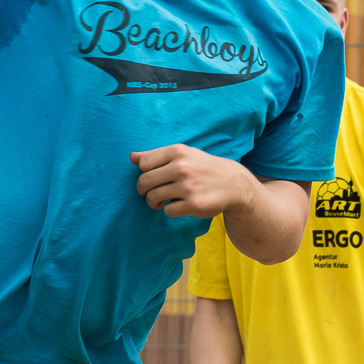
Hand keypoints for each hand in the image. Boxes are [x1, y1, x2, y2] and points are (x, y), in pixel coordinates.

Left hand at [131, 145, 257, 218]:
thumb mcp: (182, 155)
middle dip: (144, 190)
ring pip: (153, 197)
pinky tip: (179, 205)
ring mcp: (188, 187)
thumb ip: (156, 156)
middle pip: (144, 182)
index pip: (143, 164)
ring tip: (162, 201)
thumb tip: (131, 157)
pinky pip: (167, 211)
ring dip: (154, 202)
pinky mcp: (193, 205)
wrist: (233, 184)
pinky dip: (170, 210)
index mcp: (178, 152)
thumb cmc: (201, 167)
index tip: (152, 177)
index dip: (144, 173)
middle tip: (151, 192)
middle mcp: (182, 167)